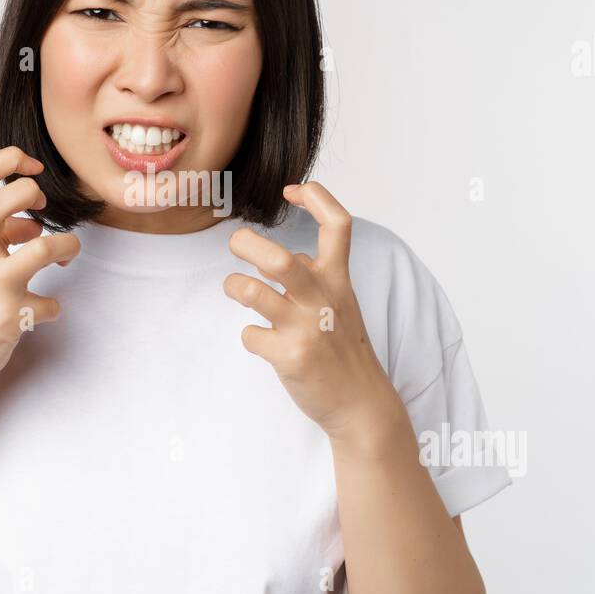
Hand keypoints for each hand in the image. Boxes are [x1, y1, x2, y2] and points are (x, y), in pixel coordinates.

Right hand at [0, 146, 80, 405]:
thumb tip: (30, 223)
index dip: (9, 159)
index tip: (33, 168)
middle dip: (27, 192)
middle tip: (44, 207)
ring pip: (40, 250)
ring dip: (66, 247)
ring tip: (67, 257)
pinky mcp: (8, 318)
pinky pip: (47, 304)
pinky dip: (52, 308)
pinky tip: (42, 313)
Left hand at [223, 182, 391, 436]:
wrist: (360, 403)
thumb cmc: (344, 348)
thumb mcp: (341, 302)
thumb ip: (317, 275)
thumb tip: (285, 255)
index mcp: (338, 279)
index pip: (338, 223)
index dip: (316, 196)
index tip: (292, 190)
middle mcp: (322, 299)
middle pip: (279, 259)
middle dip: (246, 244)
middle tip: (235, 243)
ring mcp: (306, 329)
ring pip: (253, 293)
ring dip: (234, 285)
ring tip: (235, 288)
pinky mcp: (290, 357)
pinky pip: (250, 335)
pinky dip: (250, 335)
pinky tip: (262, 342)